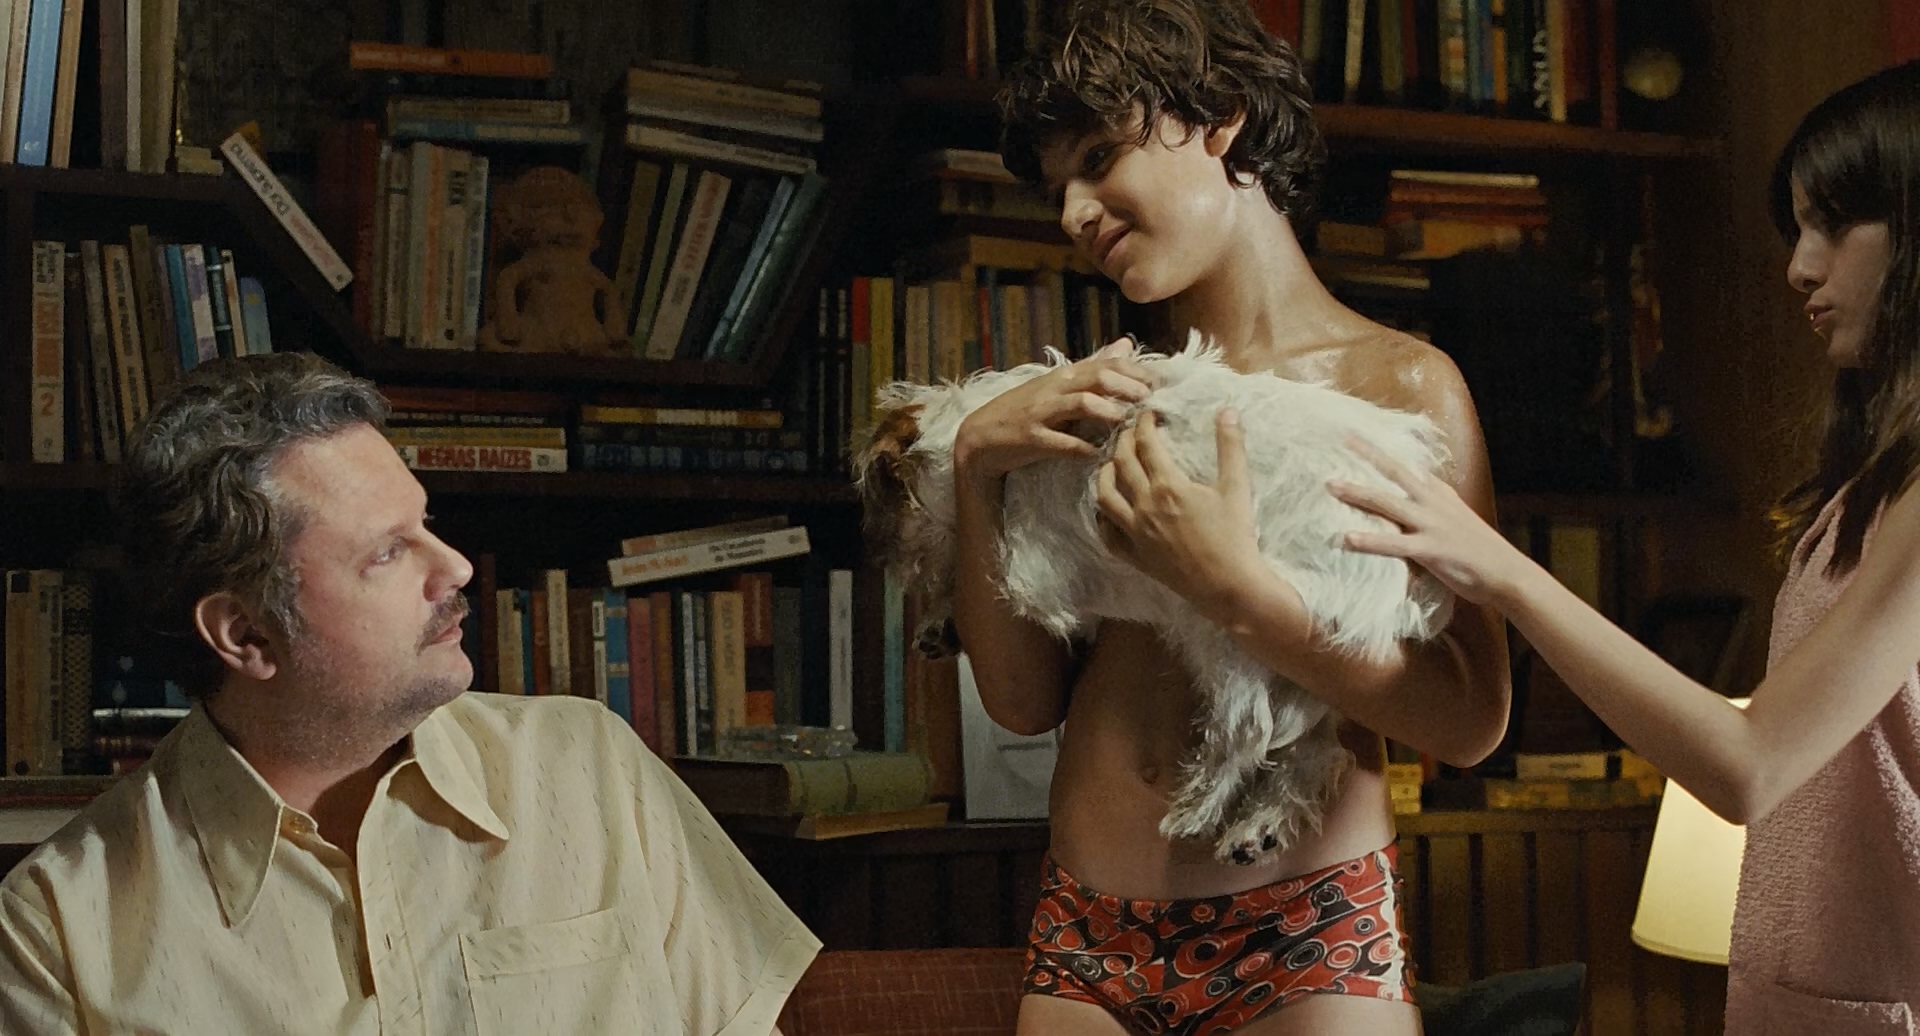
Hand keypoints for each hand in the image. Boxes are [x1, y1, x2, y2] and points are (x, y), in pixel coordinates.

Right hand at [953, 338, 1154, 481]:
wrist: (979, 437)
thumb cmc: (1024, 412)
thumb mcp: (1058, 385)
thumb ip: (1093, 367)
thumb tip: (1126, 345)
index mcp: (1063, 376)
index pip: (1105, 364)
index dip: (1134, 371)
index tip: (1159, 383)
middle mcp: (1054, 389)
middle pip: (1096, 377)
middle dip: (1127, 386)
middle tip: (1150, 398)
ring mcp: (1041, 413)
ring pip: (1079, 404)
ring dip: (1107, 411)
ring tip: (1127, 420)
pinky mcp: (1031, 439)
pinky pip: (1060, 442)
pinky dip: (1081, 448)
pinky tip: (1097, 454)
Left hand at [1096, 407, 1275, 620]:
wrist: (1228, 585)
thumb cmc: (1235, 536)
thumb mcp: (1237, 487)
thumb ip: (1230, 446)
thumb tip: (1227, 410)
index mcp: (1168, 486)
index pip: (1146, 444)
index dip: (1143, 424)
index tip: (1147, 413)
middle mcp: (1145, 506)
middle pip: (1122, 464)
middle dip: (1122, 441)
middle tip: (1128, 430)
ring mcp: (1136, 533)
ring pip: (1105, 497)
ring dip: (1105, 474)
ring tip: (1111, 463)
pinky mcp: (1135, 556)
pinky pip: (1108, 535)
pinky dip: (1102, 518)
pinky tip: (1106, 510)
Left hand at [1329, 435, 1524, 605]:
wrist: (1508, 573)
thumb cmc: (1480, 551)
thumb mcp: (1456, 519)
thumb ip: (1433, 509)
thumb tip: (1411, 504)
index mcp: (1440, 493)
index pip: (1407, 467)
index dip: (1383, 452)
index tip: (1360, 437)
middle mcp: (1433, 502)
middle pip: (1394, 472)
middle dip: (1367, 455)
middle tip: (1342, 441)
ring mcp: (1431, 524)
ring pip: (1387, 503)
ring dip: (1358, 493)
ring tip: (1331, 485)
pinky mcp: (1430, 550)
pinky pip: (1393, 544)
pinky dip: (1369, 541)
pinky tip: (1347, 539)